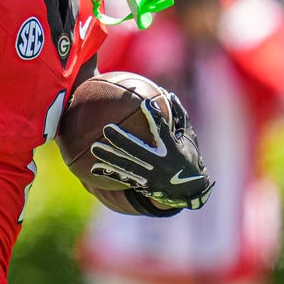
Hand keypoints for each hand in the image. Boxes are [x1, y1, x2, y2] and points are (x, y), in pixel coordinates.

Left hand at [88, 93, 214, 209]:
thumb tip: (167, 93)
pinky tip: (93, 167)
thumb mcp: (189, 136)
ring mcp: (151, 177)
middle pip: (138, 151)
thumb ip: (179, 115)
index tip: (144, 103)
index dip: (154, 116)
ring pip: (127, 166)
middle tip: (106, 128)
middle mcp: (161, 164)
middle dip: (122, 140)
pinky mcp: (143, 185)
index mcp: (174, 149)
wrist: (190, 190)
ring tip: (94, 147)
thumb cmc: (188, 155)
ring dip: (109, 157)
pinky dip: (108, 173)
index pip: (163, 130)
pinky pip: (123, 179)